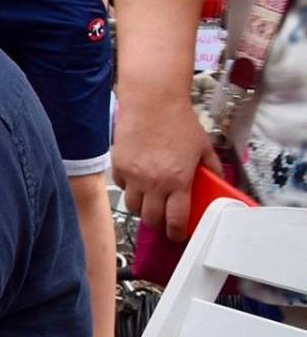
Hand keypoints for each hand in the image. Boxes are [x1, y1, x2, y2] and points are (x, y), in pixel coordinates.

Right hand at [114, 90, 216, 239]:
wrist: (152, 103)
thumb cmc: (178, 121)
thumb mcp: (203, 147)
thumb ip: (211, 168)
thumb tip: (217, 182)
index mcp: (178, 181)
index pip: (176, 219)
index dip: (177, 232)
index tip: (178, 234)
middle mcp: (153, 182)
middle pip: (151, 219)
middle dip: (159, 223)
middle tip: (164, 220)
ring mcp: (133, 175)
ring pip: (133, 207)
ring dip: (142, 209)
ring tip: (149, 203)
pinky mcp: (119, 166)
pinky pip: (122, 187)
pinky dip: (129, 189)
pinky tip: (137, 181)